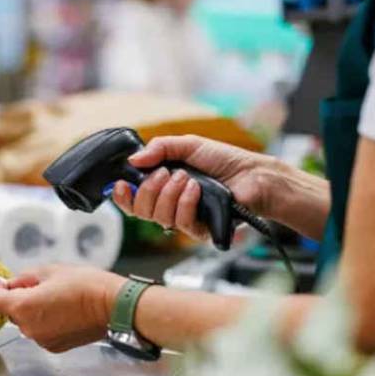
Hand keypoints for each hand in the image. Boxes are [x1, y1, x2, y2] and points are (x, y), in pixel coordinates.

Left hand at [0, 265, 126, 353]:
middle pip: (11, 312)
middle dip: (19, 298)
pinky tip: (63, 312)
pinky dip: (45, 322)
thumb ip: (25, 277)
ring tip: (56, 299)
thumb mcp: (50, 270)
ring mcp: (41, 340)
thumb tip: (13, 284)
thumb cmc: (86, 285)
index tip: (3, 283)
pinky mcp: (54, 347)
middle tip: (38, 286)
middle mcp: (29, 328)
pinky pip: (41, 332)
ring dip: (33, 311)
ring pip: (26, 322)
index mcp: (23, 307)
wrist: (113, 307)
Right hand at [112, 135, 284, 240]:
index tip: (121, 184)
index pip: (133, 200)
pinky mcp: (199, 231)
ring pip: (158, 217)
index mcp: (162, 188)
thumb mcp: (188, 145)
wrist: (253, 175)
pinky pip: (180, 222)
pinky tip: (197, 189)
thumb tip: (133, 160)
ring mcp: (184, 220)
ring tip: (187, 178)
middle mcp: (170, 206)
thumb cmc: (225, 161)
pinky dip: (185, 202)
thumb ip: (159, 148)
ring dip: (170, 193)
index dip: (123, 197)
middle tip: (166, 174)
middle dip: (149, 189)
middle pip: (141, 211)